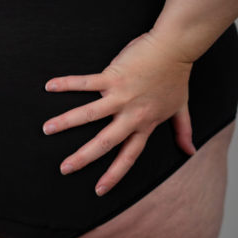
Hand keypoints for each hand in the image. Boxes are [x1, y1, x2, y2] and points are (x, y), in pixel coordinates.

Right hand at [42, 31, 196, 195]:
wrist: (175, 47)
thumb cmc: (177, 75)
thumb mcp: (181, 107)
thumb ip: (183, 131)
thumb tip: (190, 151)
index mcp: (145, 124)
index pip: (128, 156)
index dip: (114, 174)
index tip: (99, 190)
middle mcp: (131, 114)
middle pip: (104, 142)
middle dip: (83, 157)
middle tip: (64, 169)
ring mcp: (120, 96)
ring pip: (89, 114)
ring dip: (66, 122)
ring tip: (47, 129)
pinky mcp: (112, 76)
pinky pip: (85, 82)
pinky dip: (67, 84)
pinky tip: (49, 86)